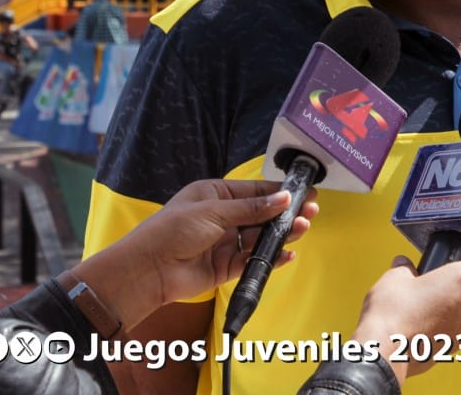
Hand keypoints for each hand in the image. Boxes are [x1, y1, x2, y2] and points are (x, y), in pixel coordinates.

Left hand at [74, 179, 317, 328]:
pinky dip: (270, 257)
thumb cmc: (174, 230)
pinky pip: (253, 260)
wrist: (149, 270)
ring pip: (260, 237)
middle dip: (285, 213)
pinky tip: (287, 253)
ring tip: (302, 228)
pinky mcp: (226, 267)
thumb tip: (283, 199)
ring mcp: (225, 242)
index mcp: (215, 195)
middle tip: (311, 210)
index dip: (279, 192)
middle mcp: (222, 217)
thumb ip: (251, 208)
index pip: (253, 191)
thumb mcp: (213, 211)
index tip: (304, 191)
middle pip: (261, 214)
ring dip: (281, 233)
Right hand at [352, 256, 460, 381]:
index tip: (446, 268)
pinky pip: (459, 333)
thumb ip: (405, 266)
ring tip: (430, 309)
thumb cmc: (394, 311)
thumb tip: (404, 264)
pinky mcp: (456, 349)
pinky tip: (427, 327)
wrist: (385, 350)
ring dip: (457, 310)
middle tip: (436, 287)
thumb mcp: (396, 276)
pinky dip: (449, 329)